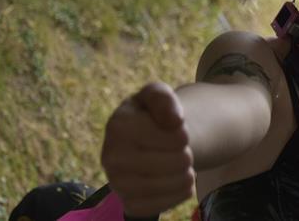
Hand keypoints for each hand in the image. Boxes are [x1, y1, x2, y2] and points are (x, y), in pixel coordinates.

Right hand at [101, 82, 194, 217]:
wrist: (145, 140)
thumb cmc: (153, 114)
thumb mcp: (157, 94)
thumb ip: (164, 98)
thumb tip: (175, 120)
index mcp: (118, 125)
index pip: (175, 137)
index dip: (184, 134)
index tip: (178, 130)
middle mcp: (111, 157)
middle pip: (176, 162)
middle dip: (186, 154)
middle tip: (180, 149)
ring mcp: (118, 184)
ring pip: (172, 184)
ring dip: (186, 174)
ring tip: (181, 164)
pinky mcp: (129, 204)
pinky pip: (165, 204)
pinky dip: (180, 193)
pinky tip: (176, 180)